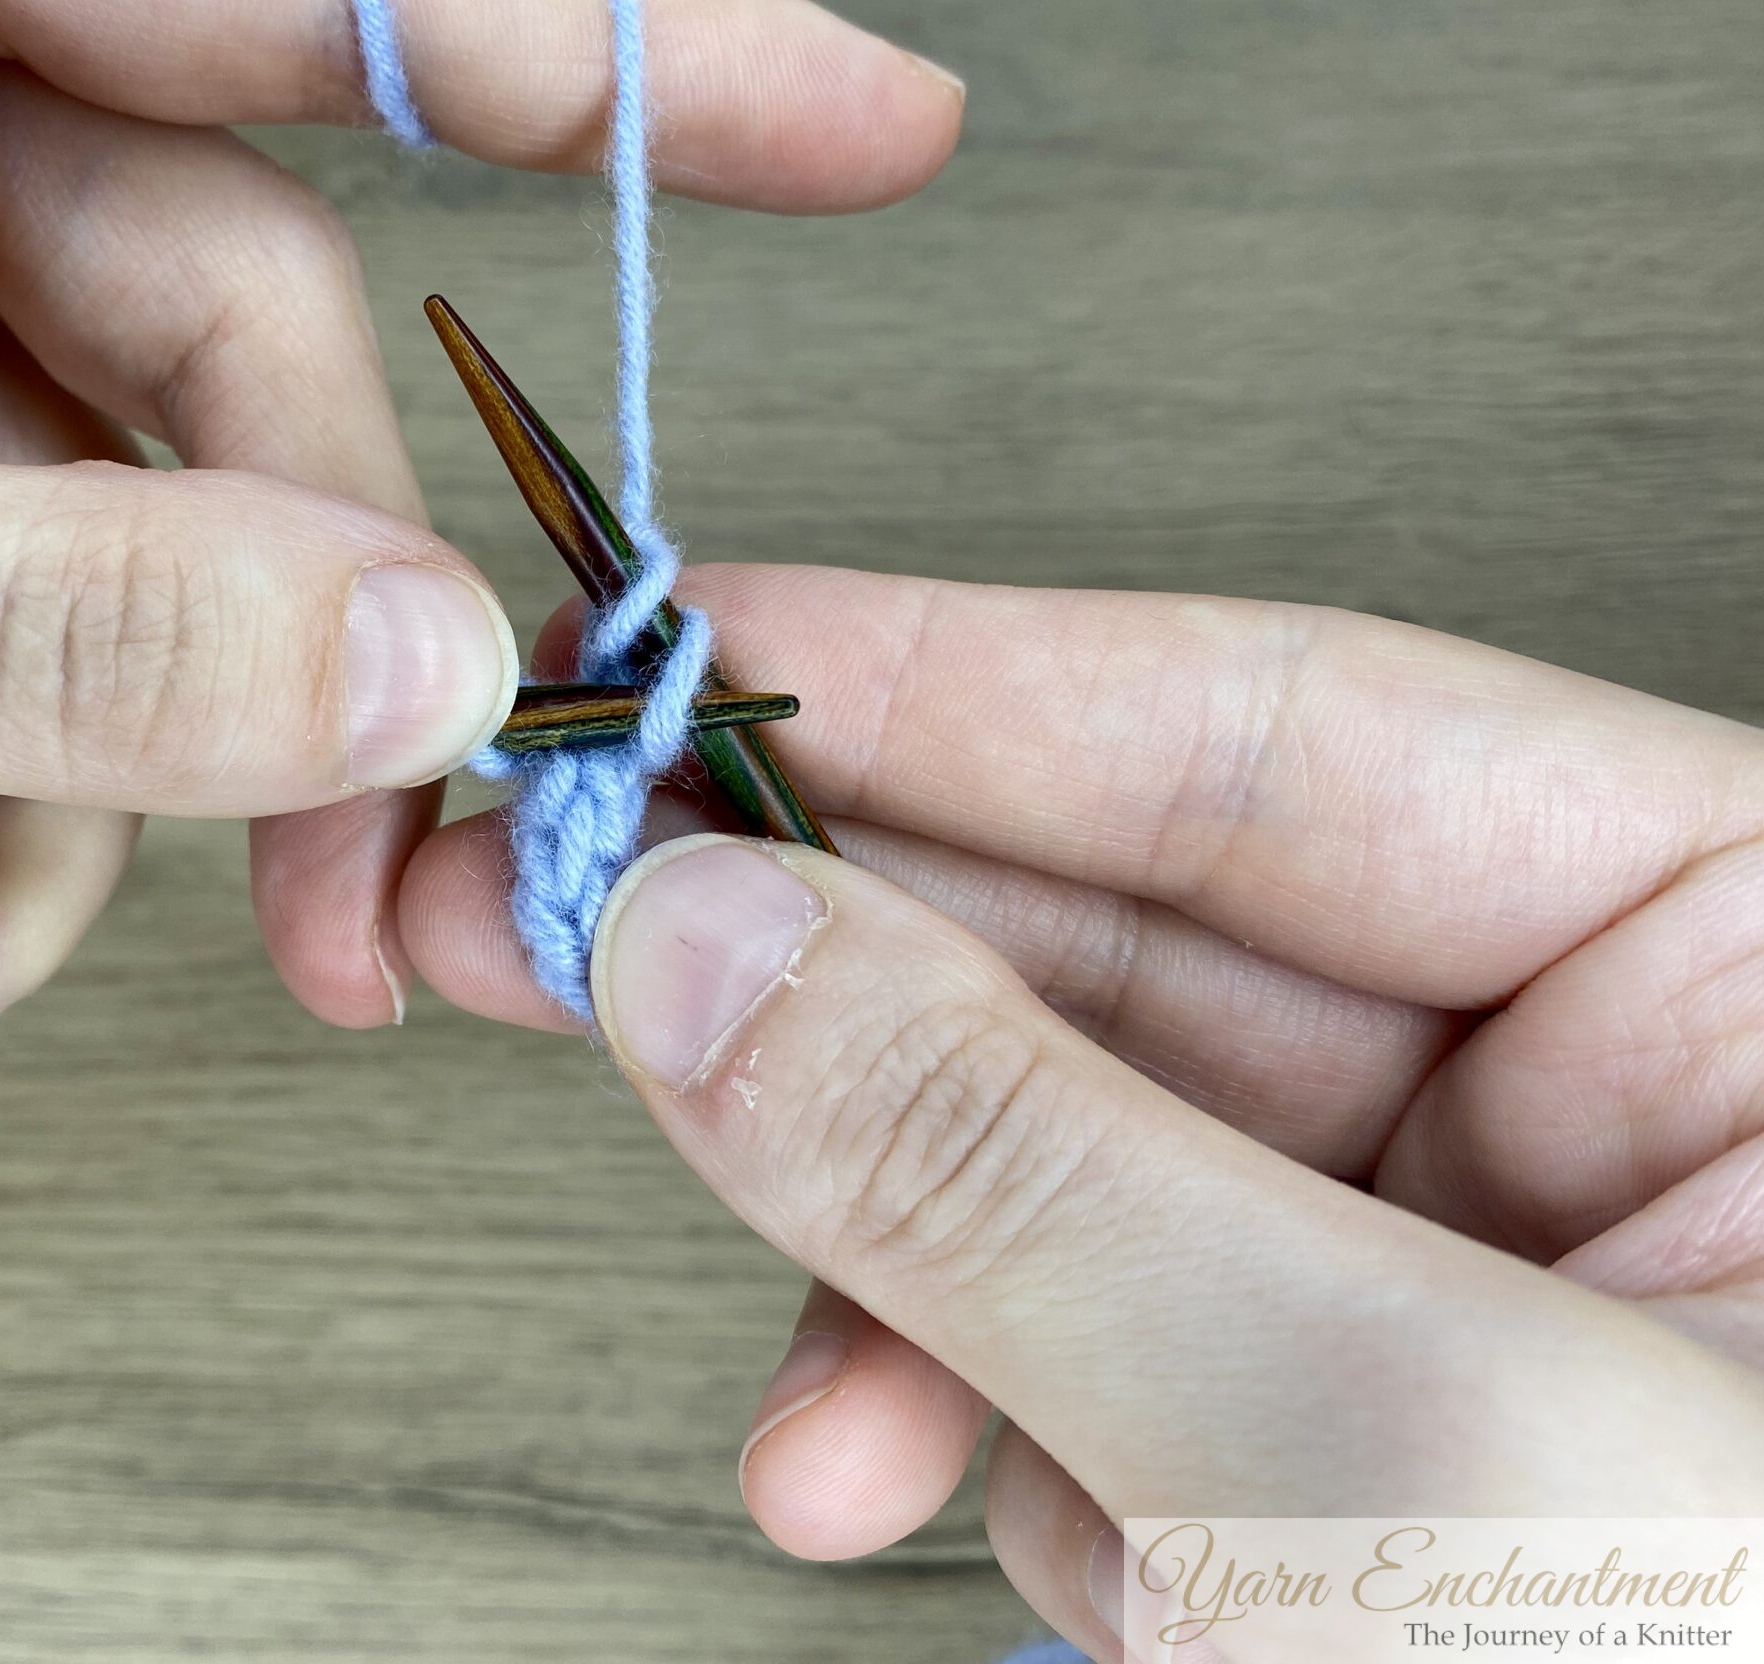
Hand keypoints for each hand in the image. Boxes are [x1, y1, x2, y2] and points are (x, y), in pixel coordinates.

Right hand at [401, 565, 1763, 1643]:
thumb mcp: (1415, 1476)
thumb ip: (1035, 1182)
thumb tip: (706, 945)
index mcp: (1753, 974)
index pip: (1273, 733)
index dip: (938, 684)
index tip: (673, 660)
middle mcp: (1607, 1094)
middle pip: (1116, 933)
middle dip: (831, 981)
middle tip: (541, 918)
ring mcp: (1456, 1272)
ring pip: (1054, 1159)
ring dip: (913, 1286)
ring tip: (845, 1428)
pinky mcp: (1331, 1436)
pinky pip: (1070, 1342)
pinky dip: (974, 1427)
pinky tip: (977, 1523)